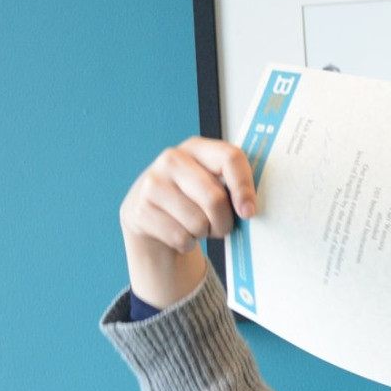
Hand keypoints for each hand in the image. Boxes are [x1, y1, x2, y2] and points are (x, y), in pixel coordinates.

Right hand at [119, 137, 256, 308]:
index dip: (245, 187)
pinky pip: (180, 237)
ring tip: (198, 226)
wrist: (149, 214)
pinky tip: (179, 232)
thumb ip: (233, 185)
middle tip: (222, 226)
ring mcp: (152, 184)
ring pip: (198, 222)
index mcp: (196, 147)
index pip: (230, 157)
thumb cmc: (192, 198)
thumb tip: (251, 208)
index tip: (249, 211)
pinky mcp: (140, 210)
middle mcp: (171, 159)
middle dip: (224, 221)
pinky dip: (187, 243)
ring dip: (205, 233)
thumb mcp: (211, 182)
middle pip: (215, 198)